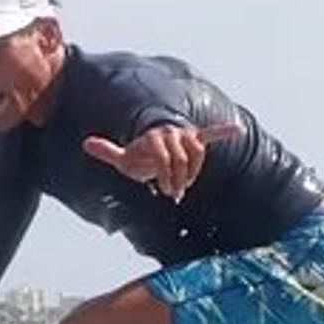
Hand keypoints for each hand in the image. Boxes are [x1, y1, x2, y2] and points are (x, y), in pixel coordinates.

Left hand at [81, 121, 241, 200]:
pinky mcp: (196, 138)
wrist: (151, 146)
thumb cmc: (137, 157)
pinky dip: (223, 131)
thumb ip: (108, 151)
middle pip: (181, 159)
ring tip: (185, 185)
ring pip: (196, 155)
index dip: (166, 174)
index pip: (164, 156)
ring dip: (192, 173)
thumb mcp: (123, 157)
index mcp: (153, 137)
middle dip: (178, 178)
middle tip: (173, 192)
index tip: (165, 189)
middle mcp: (170, 132)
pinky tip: (237, 130)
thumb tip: (86, 143)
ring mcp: (184, 134)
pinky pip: (211, 134)